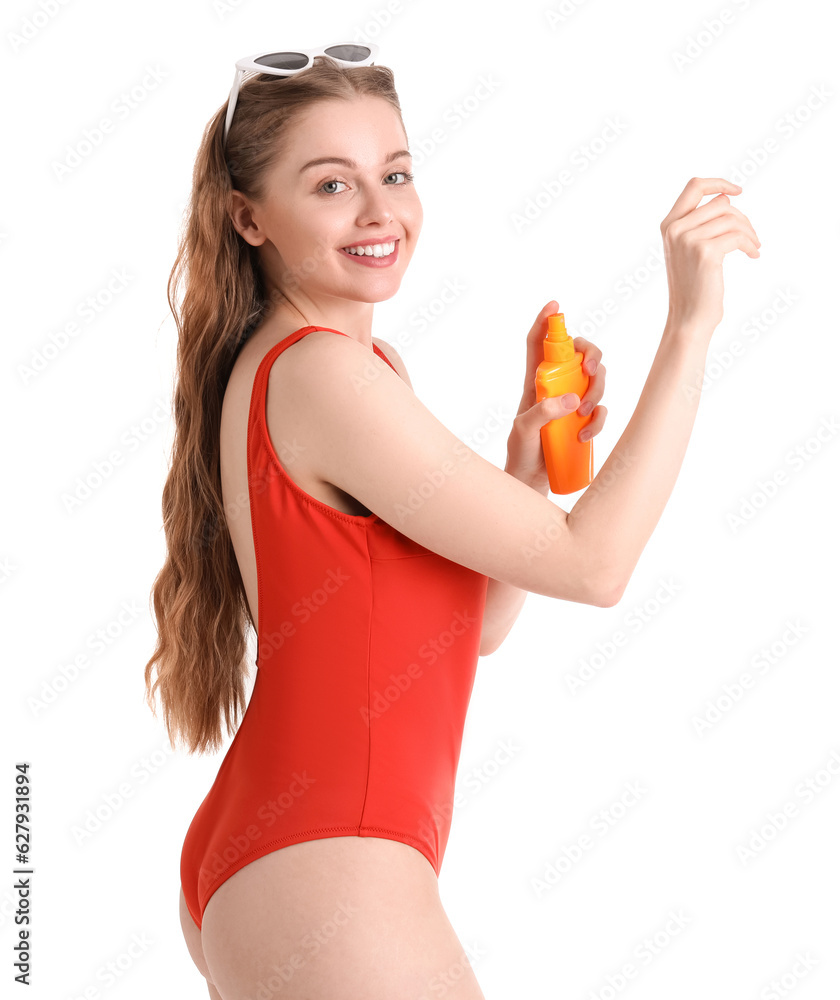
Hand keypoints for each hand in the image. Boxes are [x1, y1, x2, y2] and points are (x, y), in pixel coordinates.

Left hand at [505, 300, 606, 493]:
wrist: (531, 483)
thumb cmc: (521, 454)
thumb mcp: (525, 431)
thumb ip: (543, 413)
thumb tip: (571, 399)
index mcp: (535, 383)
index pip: (538, 345)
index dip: (546, 322)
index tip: (555, 306)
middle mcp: (556, 387)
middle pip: (579, 354)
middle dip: (591, 353)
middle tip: (589, 369)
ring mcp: (572, 402)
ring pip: (596, 378)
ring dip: (598, 389)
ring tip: (585, 413)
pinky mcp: (584, 421)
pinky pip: (601, 410)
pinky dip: (599, 419)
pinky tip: (585, 434)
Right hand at [662, 177, 760, 334]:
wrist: (689, 318)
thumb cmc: (693, 286)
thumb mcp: (688, 250)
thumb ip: (697, 224)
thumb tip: (726, 198)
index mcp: (669, 225)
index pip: (695, 186)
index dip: (719, 183)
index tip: (737, 191)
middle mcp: (675, 229)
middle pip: (720, 203)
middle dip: (741, 217)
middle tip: (750, 236)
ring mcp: (688, 240)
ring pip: (731, 219)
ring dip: (749, 232)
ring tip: (753, 247)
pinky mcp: (705, 252)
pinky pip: (738, 236)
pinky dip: (750, 245)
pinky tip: (753, 255)